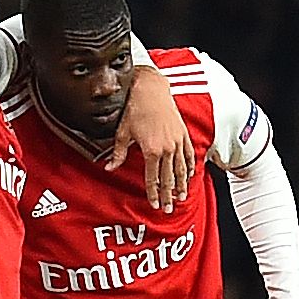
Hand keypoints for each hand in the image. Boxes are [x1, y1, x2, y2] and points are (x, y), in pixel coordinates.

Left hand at [106, 68, 195, 209]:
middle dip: (168, 195)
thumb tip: (109, 167)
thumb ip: (118, 153)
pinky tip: (189, 176)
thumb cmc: (135, 108)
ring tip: (181, 198)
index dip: (153, 193)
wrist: (150, 89)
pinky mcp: (183, 134)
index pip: (152, 178)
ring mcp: (177, 141)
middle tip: (168, 209)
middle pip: (169, 178)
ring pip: (181, 169)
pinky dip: (189, 167)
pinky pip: (189, 155)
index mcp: (151, 150)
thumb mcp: (123, 132)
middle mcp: (167, 148)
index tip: (154, 204)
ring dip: (181, 185)